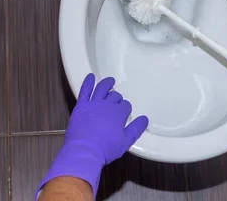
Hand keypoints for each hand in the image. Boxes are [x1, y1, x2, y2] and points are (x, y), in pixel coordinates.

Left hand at [38, 74, 148, 197]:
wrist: (84, 150)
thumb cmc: (105, 148)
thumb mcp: (125, 141)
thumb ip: (136, 129)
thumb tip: (145, 119)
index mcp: (118, 113)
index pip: (125, 105)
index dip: (125, 108)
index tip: (124, 113)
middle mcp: (107, 105)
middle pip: (114, 96)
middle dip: (117, 98)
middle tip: (116, 102)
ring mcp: (93, 104)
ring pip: (102, 89)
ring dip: (107, 84)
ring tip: (110, 81)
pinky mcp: (81, 106)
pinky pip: (85, 90)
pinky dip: (88, 82)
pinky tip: (90, 76)